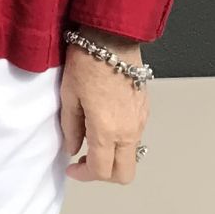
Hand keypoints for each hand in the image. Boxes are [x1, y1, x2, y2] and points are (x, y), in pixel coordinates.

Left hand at [60, 38, 146, 183]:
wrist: (112, 38)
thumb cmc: (86, 62)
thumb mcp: (69, 96)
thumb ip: (71, 128)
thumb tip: (73, 149)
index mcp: (107, 129)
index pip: (100, 170)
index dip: (83, 175)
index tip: (71, 168)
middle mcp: (129, 131)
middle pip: (125, 174)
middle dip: (104, 175)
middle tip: (85, 161)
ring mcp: (140, 121)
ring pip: (132, 156)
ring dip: (113, 157)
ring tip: (92, 140)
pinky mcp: (145, 110)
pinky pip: (136, 137)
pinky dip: (120, 141)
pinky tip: (105, 124)